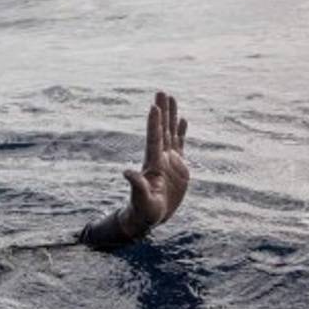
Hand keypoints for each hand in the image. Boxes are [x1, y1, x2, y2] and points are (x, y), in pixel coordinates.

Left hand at [122, 91, 188, 232]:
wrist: (150, 216)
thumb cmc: (143, 210)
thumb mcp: (141, 199)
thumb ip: (136, 185)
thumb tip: (125, 172)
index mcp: (153, 163)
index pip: (154, 139)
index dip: (154, 123)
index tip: (154, 107)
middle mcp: (160, 157)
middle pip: (162, 129)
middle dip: (163, 111)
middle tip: (161, 92)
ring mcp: (169, 160)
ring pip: (171, 132)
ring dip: (172, 115)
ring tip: (172, 98)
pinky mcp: (178, 166)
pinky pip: (180, 143)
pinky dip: (182, 131)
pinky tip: (183, 119)